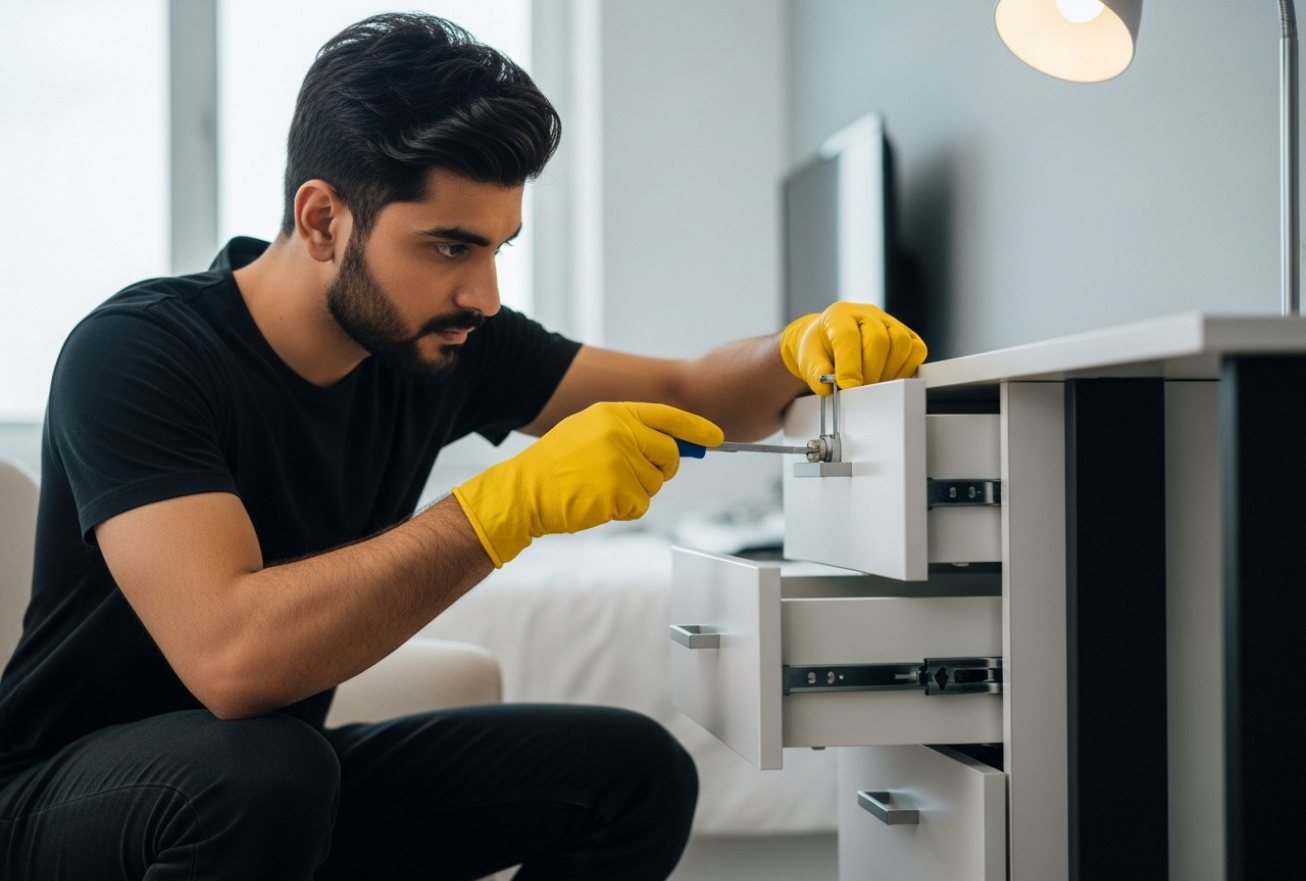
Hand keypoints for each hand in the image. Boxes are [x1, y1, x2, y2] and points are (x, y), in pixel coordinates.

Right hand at [452, 402, 722, 565]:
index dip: (696, 428)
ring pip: (654, 484)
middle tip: (634, 477)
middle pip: (669, 456)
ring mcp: (620, 461)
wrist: (523, 491)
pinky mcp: (618, 490)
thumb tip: (673, 445)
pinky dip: (624, 510)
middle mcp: (621, 432)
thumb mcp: (589, 431)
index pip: (668, 416)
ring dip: (635, 493)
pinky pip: (640, 505)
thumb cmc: (556, 466)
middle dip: (661, 471)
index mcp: (614, 413)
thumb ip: (629, 432)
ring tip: (600, 488)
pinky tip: (597, 502)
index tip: (716, 438)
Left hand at [780, 302, 926, 394]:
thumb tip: (828, 387)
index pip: (847, 336)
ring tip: (872, 385)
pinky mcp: (906, 334)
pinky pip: (916, 350)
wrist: (831, 342)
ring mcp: (889, 321)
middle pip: (879, 340)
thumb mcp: (809, 360)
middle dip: (870, 372)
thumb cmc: (821, 349)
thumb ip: (816, 373)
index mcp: (839, 315)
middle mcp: (867, 313)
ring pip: (901, 344)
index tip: (848, 386)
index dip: (849, 364)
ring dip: (888, 372)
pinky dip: (905, 369)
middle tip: (859, 390)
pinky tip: (888, 378)